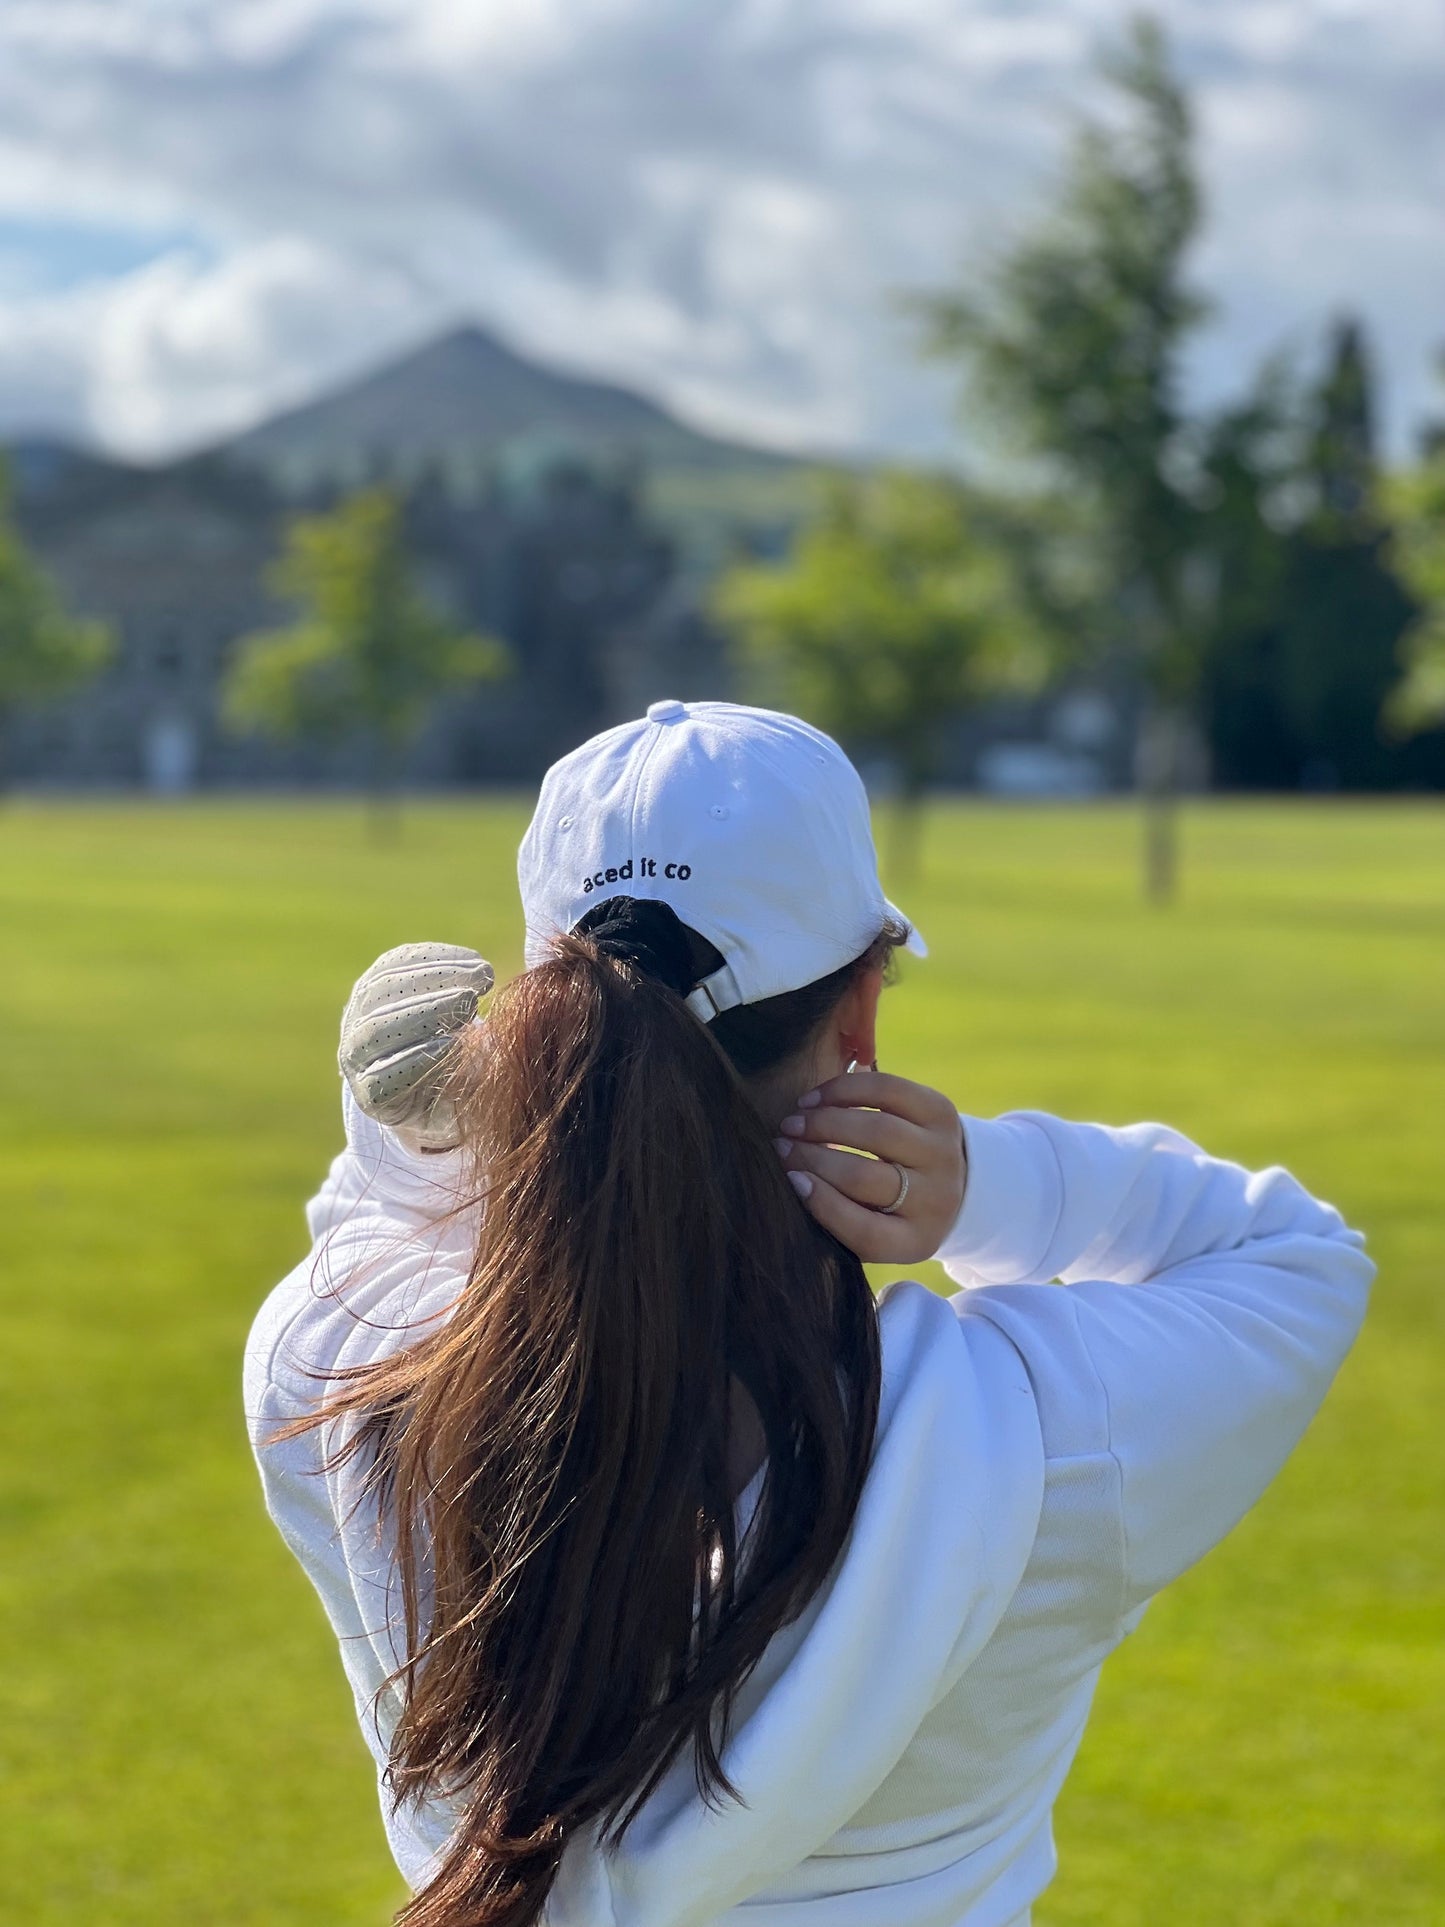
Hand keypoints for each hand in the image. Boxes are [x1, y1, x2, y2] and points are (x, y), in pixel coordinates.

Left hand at [338, 943, 493, 1153]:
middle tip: (470, 1000)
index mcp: (373, 1094)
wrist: (423, 1069)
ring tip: (481, 975)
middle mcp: (355, 1054)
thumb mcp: (458, 1103)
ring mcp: (358, 1013)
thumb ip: (463, 1088)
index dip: (415, 1061)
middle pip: (378, 1028)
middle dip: (427, 1010)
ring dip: (436, 976)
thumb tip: (478, 1059)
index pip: (382, 1079)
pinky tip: (472, 960)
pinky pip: (396, 961)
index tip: (454, 1044)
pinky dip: (436, 957)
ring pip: (385, 988)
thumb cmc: (448, 1092)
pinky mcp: (374, 980)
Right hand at [775, 1069, 966, 1264]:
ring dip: (826, 1121)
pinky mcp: (942, 1113)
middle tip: (780, 1145)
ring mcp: (944, 1154)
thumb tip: (789, 1180)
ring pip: (878, 1130)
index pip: (865, 1231)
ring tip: (795, 1121)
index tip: (789, 1178)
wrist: (946, 1179)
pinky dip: (847, 1090)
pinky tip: (818, 1098)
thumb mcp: (870, 1229)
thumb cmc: (889, 1209)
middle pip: (865, 1177)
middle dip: (812, 1156)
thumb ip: (834, 1216)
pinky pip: (890, 1091)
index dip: (821, 1204)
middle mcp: (938, 1200)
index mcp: (914, 1241)